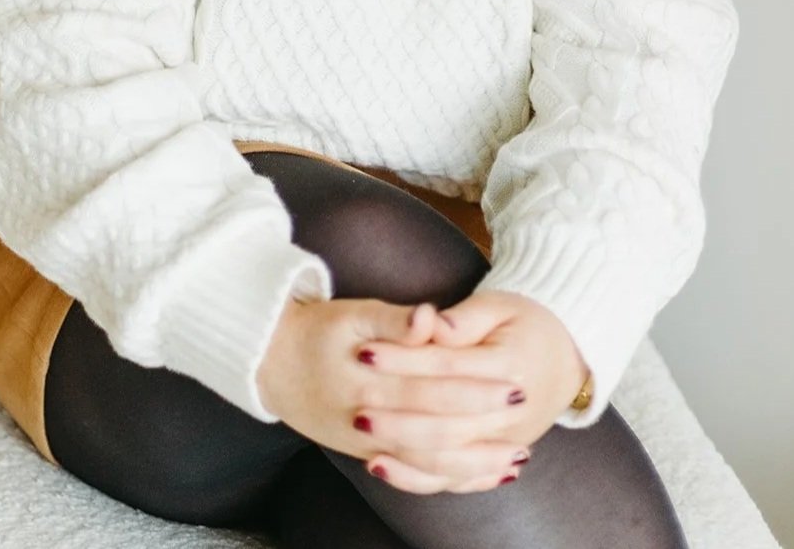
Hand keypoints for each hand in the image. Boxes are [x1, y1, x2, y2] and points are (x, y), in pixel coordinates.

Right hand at [255, 296, 524, 474]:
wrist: (270, 363)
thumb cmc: (316, 332)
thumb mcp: (350, 315)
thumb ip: (393, 320)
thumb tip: (429, 318)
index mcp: (369, 382)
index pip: (431, 389)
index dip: (474, 388)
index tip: (511, 381)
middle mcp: (370, 422)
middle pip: (436, 432)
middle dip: (484, 425)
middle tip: (523, 414)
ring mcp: (369, 445)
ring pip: (429, 466)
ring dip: (474, 464)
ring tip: (515, 459)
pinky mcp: (369, 455)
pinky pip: (416, 477)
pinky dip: (450, 479)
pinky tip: (478, 476)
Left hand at [354, 292, 589, 494]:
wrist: (567, 357)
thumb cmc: (526, 322)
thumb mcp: (500, 305)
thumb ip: (463, 319)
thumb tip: (429, 324)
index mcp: (511, 367)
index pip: (447, 367)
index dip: (404, 358)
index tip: (366, 350)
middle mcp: (511, 415)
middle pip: (445, 421)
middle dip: (397, 413)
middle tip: (357, 401)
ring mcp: (504, 443)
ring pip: (446, 458)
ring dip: (400, 449)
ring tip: (362, 430)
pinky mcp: (495, 460)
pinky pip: (452, 479)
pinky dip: (415, 478)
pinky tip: (381, 465)